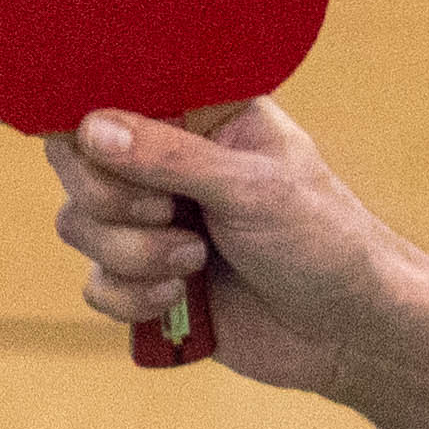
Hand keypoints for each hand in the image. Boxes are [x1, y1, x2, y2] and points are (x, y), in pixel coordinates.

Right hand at [44, 98, 392, 395]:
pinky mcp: (148, 279)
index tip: (109, 155)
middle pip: (78, 163)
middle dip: (111, 201)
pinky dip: (128, 297)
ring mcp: (155, 222)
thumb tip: (91, 129)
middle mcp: (170, 161)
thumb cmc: (324, 242)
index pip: (114, 96)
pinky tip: (180, 300)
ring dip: (129, 253)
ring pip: (79, 225)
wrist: (350, 332)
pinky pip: (95, 283)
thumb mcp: (254, 190)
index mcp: (202, 115)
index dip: (93, 126)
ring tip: (195, 262)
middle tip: (168, 214)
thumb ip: (171, 157)